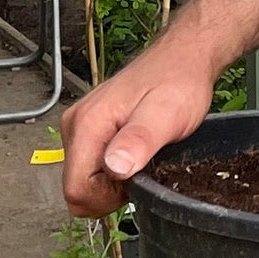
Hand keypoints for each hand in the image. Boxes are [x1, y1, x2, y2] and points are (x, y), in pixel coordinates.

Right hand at [58, 40, 217, 216]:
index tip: (135, 181)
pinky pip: (91, 167)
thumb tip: (114, 168)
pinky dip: (112, 171)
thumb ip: (139, 141)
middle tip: (142, 166)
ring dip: (112, 182)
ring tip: (141, 156)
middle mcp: (76, 125)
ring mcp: (81, 126)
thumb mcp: (166, 116)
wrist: (182, 59)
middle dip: (109, 192)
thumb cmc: (178, 83)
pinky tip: (134, 153)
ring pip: (84, 180)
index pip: (75, 190)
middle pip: (77, 187)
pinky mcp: (90, 129)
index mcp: (87, 125)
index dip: (106, 199)